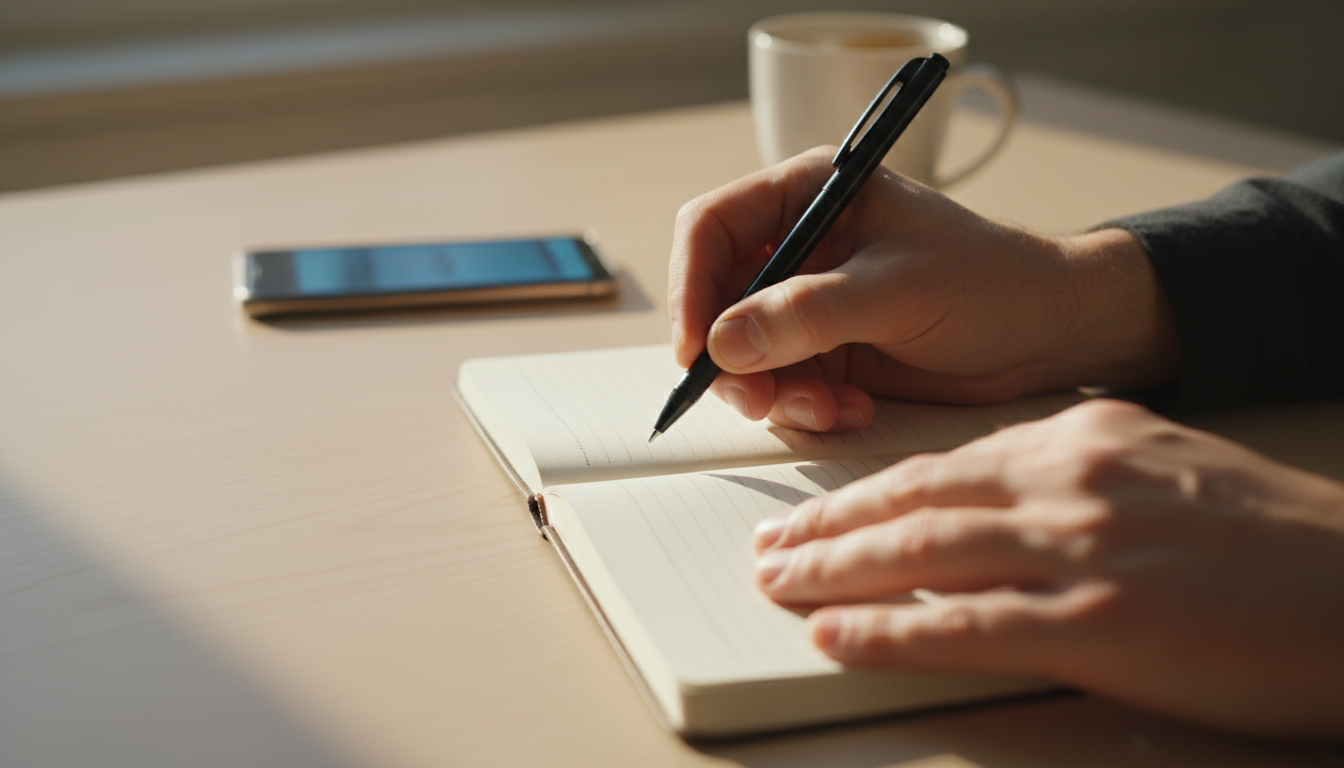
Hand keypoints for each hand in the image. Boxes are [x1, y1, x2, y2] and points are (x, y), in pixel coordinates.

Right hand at [668, 149, 1178, 431]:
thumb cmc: (991, 281)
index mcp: (809, 195)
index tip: (698, 347)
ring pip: (742, 355)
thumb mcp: (898, 290)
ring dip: (775, 393)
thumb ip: (808, 313)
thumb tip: (724, 343)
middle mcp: (799, 247)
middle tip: (761, 399)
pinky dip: (806, 409)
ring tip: (829, 408)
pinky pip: (781, 388)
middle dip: (733, 357)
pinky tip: (852, 409)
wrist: (1049, 333)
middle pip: (716, 302)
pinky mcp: (825, 353)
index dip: (693, 287)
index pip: (712, 228)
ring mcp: (808, 304)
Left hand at [752, 399, 1343, 738]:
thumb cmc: (1270, 536)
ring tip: (776, 584)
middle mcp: (1067, 482)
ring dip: (833, 571)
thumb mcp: (1162, 465)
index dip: (863, 491)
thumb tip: (996, 490)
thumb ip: (1074, 469)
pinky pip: (964, 625)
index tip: (815, 510)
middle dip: (827, 527)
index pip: (941, 463)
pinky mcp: (1097, 626)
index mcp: (1081, 439)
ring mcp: (1078, 550)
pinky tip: (836, 634)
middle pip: (914, 502)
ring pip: (921, 553)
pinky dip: (888, 630)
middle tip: (767, 546)